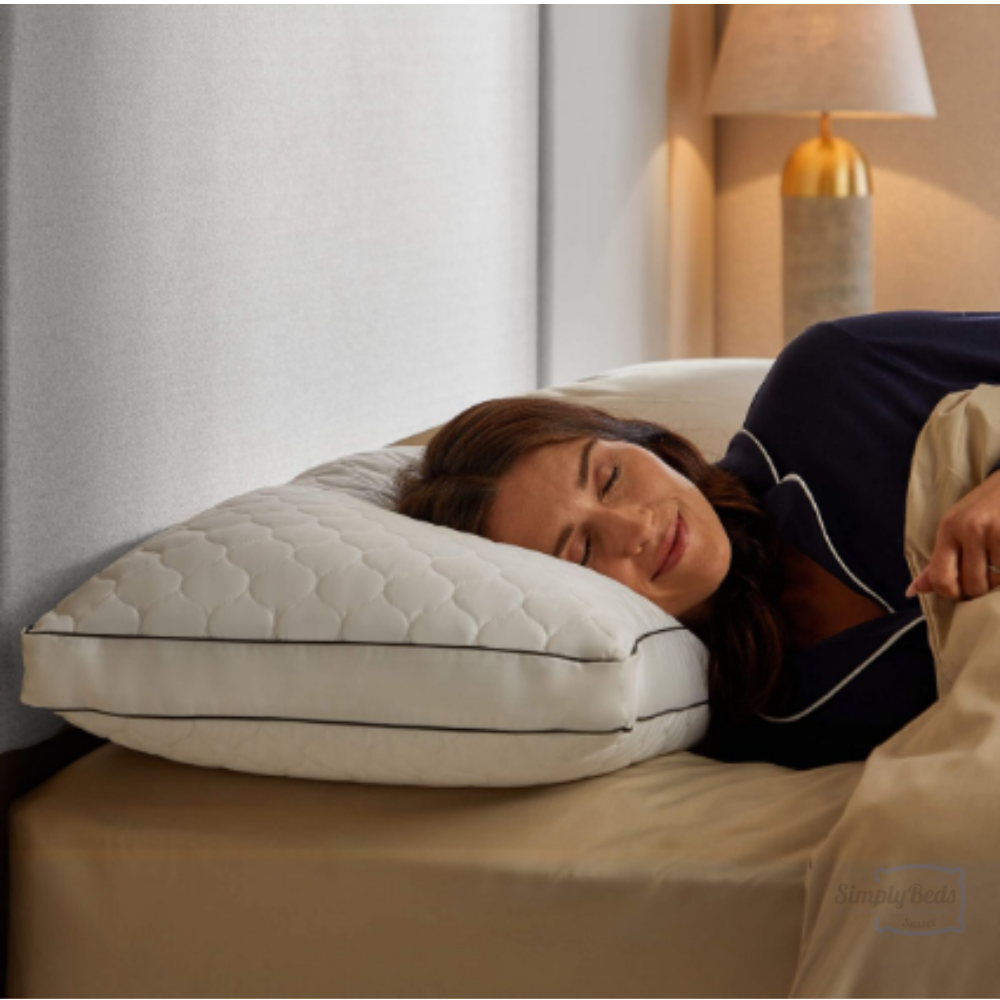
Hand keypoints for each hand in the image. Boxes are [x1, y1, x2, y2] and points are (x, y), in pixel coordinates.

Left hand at [906, 471, 999, 601]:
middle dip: (979, 590)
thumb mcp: (956, 526)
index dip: (952, 593)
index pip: (941, 577)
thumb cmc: (986, 506)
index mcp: (948, 528)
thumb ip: (938, 561)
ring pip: (995, 582)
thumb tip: (913, 591)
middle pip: (971, 584)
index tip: (961, 592)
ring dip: (999, 583)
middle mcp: (969, 529)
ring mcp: (995, 531)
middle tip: (986, 577)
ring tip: (999, 564)